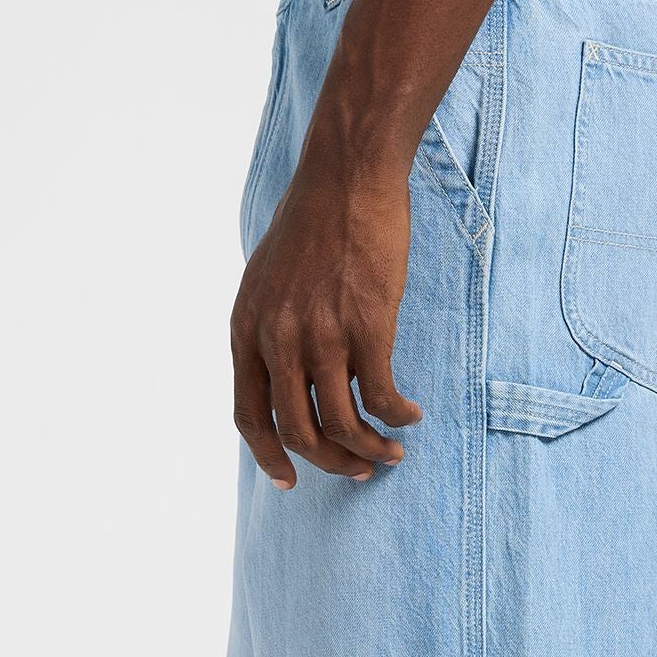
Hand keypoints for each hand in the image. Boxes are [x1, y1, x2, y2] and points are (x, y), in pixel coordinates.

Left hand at [230, 136, 422, 487]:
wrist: (347, 175)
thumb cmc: (314, 221)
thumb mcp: (267, 279)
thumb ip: (269, 328)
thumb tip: (285, 372)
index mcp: (247, 330)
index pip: (249, 416)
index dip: (270, 457)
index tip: (290, 481)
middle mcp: (277, 338)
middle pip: (298, 431)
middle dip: (331, 463)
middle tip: (360, 469)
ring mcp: (321, 334)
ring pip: (341, 424)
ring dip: (369, 450)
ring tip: (391, 452)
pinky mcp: (367, 325)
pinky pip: (380, 397)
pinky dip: (396, 417)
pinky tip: (410, 415)